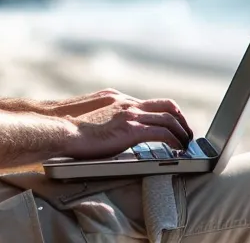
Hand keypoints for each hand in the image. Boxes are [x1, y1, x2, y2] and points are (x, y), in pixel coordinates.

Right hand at [49, 89, 191, 133]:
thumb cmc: (72, 130)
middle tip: (186, 135)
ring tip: (185, 145)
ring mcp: (131, 115)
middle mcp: (128, 103)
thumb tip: (114, 133)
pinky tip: (177, 150)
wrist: (63, 131)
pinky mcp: (132, 129)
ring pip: (169, 119)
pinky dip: (174, 141)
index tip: (174, 124)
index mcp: (119, 99)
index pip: (152, 103)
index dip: (168, 114)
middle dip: (181, 120)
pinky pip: (163, 133)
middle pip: (167, 106)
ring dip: (181, 132)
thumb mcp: (95, 119)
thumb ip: (109, 120)